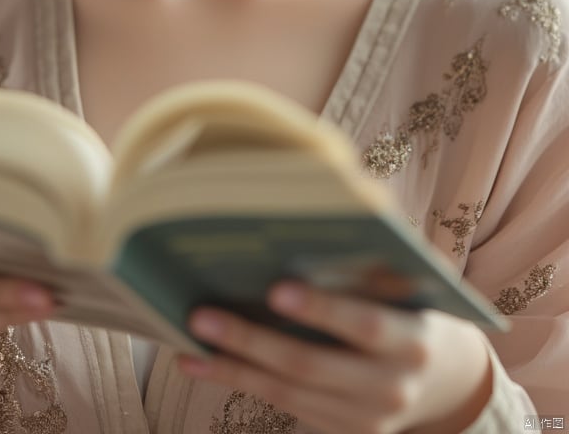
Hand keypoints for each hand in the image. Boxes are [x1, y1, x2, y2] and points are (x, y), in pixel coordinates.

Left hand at [179, 282, 492, 433]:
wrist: (444, 378)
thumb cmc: (413, 307)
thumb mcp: (408, 286)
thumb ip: (369, 266)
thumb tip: (312, 223)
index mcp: (412, 340)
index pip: (366, 326)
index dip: (323, 310)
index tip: (277, 289)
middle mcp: (391, 388)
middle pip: (311, 366)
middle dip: (253, 340)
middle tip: (203, 313)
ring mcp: (366, 419)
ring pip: (288, 393)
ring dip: (233, 365)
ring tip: (191, 339)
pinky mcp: (342, 433)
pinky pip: (283, 406)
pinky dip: (240, 380)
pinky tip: (202, 361)